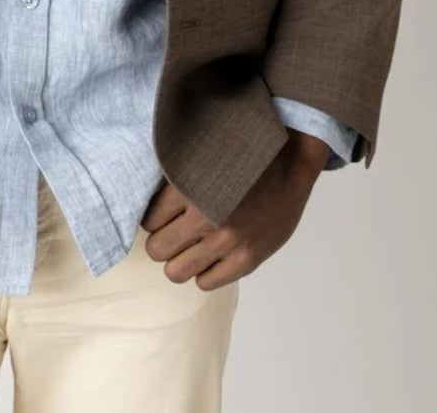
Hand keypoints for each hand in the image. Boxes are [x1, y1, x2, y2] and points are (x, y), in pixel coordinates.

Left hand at [140, 131, 326, 290]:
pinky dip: (204, 271)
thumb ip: (175, 177)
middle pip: (157, 249)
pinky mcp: (247, 259)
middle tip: (174, 233)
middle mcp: (205, 216)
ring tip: (191, 246)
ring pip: (176, 271)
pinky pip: (206, 283)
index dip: (153, 219)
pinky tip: (213, 254)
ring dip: (180, 260)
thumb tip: (145, 198)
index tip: (162, 216)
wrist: (290, 161)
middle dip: (162, 241)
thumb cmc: (243, 154)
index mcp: (189, 185)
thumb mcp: (201, 153)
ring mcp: (227, 241)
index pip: (149, 220)